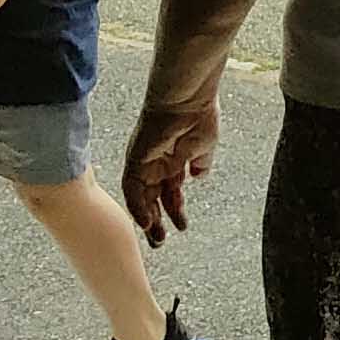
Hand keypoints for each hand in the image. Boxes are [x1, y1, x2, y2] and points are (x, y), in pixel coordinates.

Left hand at [120, 93, 223, 244]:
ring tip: (157, 239)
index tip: (181, 226)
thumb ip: (201, 163)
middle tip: (161, 241)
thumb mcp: (206, 146)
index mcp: (173, 161)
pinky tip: (148, 222)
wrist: (187, 98)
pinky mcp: (136, 160)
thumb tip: (199, 176)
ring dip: (148, 220)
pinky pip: (133, 190)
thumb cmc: (199, 116)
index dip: (174, 209)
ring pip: (142, 198)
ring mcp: (145, 163)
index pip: (169, 191)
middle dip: (158, 221)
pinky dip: (139, 207)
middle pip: (153, 198)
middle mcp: (156, 164)